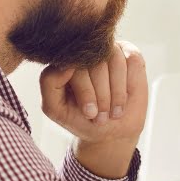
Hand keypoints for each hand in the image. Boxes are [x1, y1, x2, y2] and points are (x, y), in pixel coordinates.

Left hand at [39, 41, 147, 177]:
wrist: (112, 131)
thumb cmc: (81, 118)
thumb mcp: (55, 107)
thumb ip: (49, 82)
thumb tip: (66, 62)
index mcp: (65, 59)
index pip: (73, 62)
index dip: (84, 90)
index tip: (89, 113)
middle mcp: (86, 50)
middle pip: (95, 62)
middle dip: (101, 95)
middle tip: (101, 116)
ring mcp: (108, 49)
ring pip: (114, 60)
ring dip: (115, 92)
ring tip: (112, 112)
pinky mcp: (129, 53)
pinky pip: (130, 61)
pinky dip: (127, 85)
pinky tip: (123, 100)